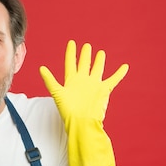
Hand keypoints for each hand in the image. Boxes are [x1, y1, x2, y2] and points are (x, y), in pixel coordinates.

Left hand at [39, 40, 127, 165]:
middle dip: (85, 55)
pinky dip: (119, 74)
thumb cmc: (68, 110)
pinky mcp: (103, 90)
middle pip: (84, 64)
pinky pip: (113, 80)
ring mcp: (94, 85)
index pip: (71, 62)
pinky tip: (124, 66)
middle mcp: (83, 81)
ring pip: (97, 69)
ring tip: (100, 53)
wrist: (81, 122)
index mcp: (71, 80)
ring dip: (99, 61)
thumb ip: (50, 80)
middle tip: (87, 46)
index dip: (71, 52)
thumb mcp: (57, 93)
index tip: (72, 42)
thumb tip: (41, 68)